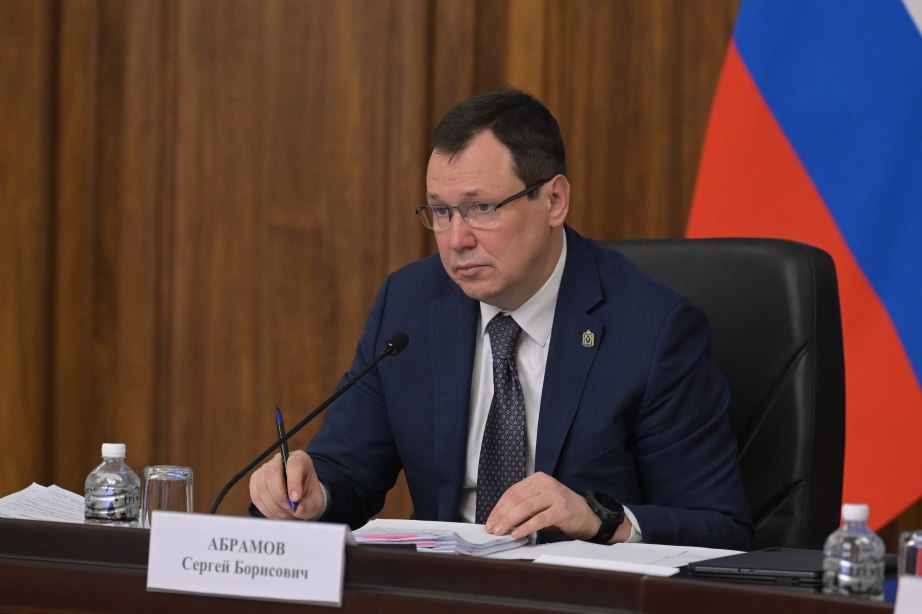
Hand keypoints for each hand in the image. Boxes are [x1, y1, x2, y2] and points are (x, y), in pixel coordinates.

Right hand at [249, 450, 324, 519]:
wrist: (299, 498)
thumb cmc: (308, 496)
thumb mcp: (315, 501)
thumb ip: (309, 505)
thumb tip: (298, 509)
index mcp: (300, 459)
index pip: (293, 464)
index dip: (293, 482)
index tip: (296, 499)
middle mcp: (280, 460)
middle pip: (272, 473)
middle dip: (279, 496)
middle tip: (290, 509)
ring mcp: (265, 469)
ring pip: (262, 486)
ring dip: (273, 506)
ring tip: (285, 514)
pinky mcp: (256, 480)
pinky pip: (255, 495)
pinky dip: (265, 508)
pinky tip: (276, 513)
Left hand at [484, 472, 630, 541]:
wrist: (590, 517)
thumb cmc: (562, 511)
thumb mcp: (541, 504)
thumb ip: (523, 508)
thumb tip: (500, 521)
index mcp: (538, 479)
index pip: (512, 492)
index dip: (499, 507)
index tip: (490, 520)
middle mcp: (546, 483)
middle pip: (517, 499)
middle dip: (501, 515)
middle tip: (492, 528)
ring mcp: (554, 495)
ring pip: (525, 507)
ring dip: (509, 521)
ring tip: (500, 532)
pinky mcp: (561, 509)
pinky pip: (539, 518)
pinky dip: (526, 527)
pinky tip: (517, 534)